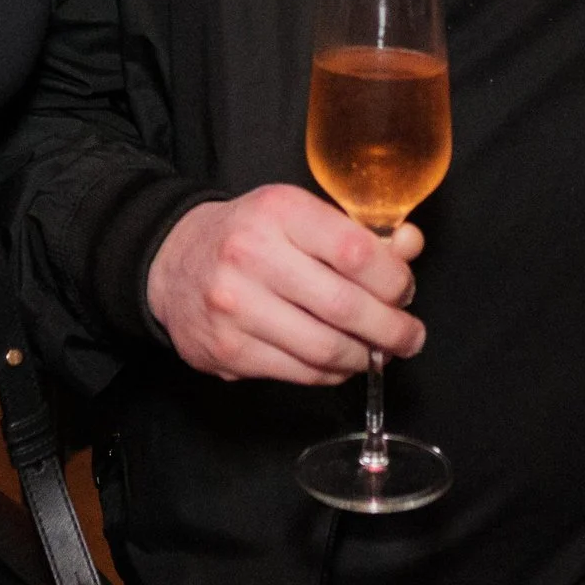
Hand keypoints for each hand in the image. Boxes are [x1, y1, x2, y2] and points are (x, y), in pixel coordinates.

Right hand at [146, 184, 424, 384]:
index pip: (356, 252)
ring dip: (365, 357)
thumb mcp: (298, 215)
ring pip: (325, 348)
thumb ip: (358, 233)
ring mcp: (235, 308)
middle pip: (345, 306)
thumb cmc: (250, 234)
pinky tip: (342, 362)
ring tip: (380, 352)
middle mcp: (252, 256)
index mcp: (278, 212)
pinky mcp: (228, 351)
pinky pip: (300, 372)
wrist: (173, 261)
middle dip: (392, 329)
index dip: (394, 279)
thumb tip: (411, 247)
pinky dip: (332, 372)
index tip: (404, 291)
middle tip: (410, 336)